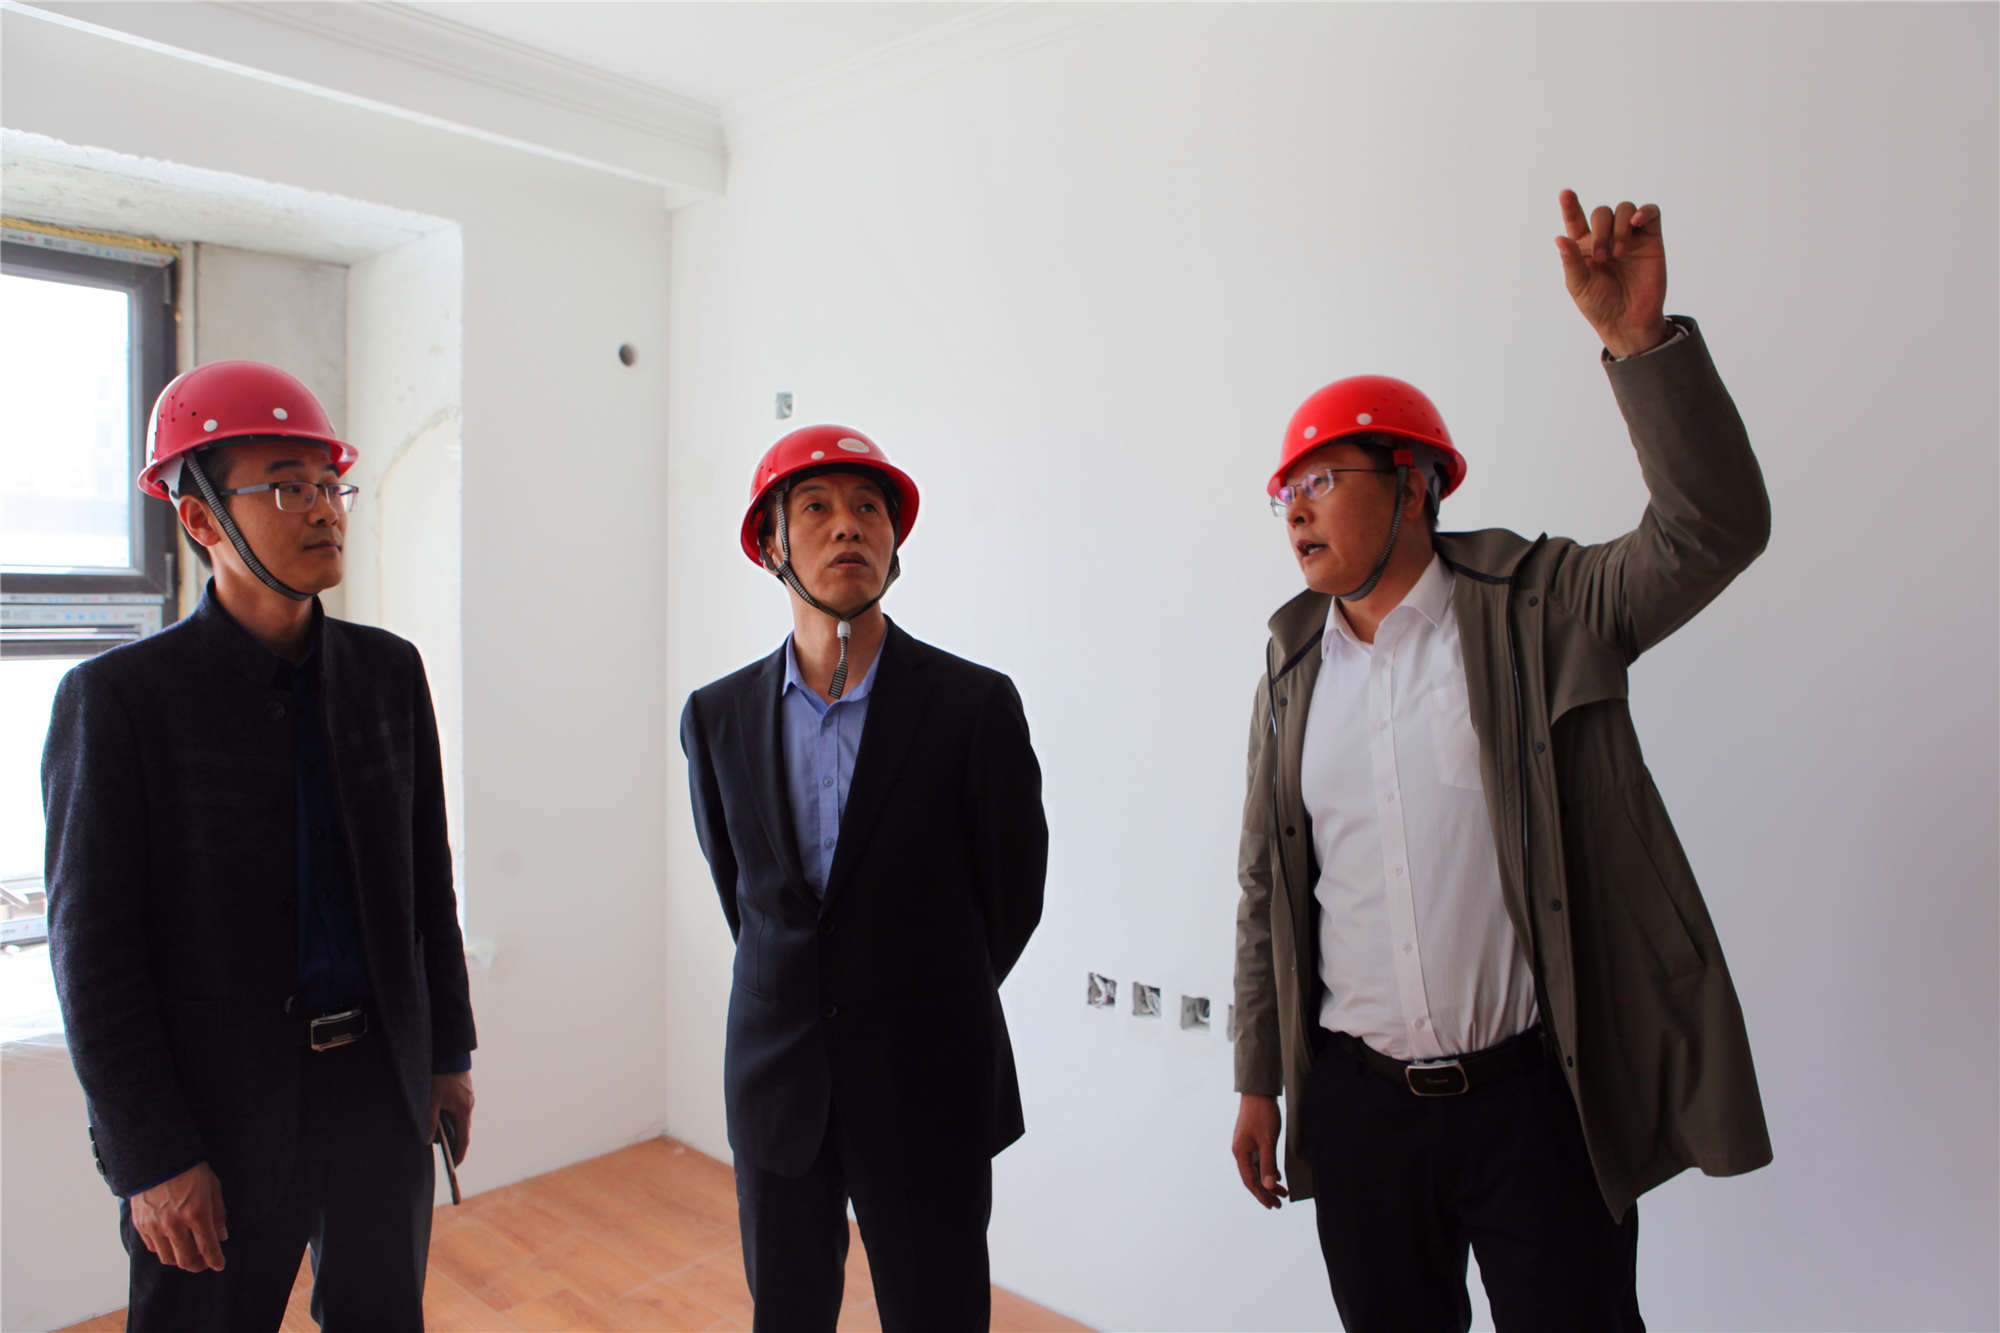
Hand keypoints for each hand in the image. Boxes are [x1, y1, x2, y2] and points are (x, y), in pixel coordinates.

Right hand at [130, 1161, 226, 1272]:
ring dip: (180, 1260)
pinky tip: (172, 1244)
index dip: (215, 1260)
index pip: (208, 1248)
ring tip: (188, 1255)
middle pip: (186, 1260)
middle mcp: (174, 1224)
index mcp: (196, 1214)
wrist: (157, 1158)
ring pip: (168, 1258)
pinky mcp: (141, 1225)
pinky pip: (153, 1248)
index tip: (219, 1265)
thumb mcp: (212, 1188)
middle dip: (198, 1265)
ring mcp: (155, 1226)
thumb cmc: (190, 1170)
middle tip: (204, 1263)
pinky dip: (164, 1250)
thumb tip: (222, 1237)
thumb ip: (218, 1214)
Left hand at [430, 1072, 474, 1165]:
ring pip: (460, 1120)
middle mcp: (469, 1106)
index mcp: (463, 1110)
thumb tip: (428, 1140)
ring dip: (452, 1130)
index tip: (455, 1166)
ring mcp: (468, 1099)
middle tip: (446, 1156)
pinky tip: (441, 1120)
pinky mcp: (464, 1093)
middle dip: (454, 1144)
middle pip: (463, 1130)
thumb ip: (430, 1121)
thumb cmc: (441, 1076)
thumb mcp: (432, 1100)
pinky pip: (458, 1111)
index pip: (464, 1138)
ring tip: (439, 1139)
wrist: (451, 1054)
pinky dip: (451, 1119)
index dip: (459, 1154)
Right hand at [1230, 1094, 1286, 1208]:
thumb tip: (1268, 1186)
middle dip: (1265, 1192)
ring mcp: (1245, 1145)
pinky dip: (1267, 1170)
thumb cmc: (1262, 1115)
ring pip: (1256, 1169)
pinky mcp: (1251, 1140)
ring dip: (1268, 1182)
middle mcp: (1240, 1151)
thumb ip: (1268, 1164)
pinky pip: (1258, 1161)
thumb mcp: (1268, 1141)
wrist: (1258, 1092)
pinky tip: (1276, 1175)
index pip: (1250, 1181)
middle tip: (1279, 1203)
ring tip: (1281, 1192)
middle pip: (1252, 1178)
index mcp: (1241, 1153)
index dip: (1261, 1195)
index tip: (1273, 1205)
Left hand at [1555, 189, 1672, 357]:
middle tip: (1603, 257)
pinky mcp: (1651, 239)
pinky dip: (1644, 211)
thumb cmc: (1600, 305)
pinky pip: (1650, 213)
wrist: (1628, 320)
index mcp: (1584, 247)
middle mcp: (1606, 237)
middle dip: (1601, 231)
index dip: (1570, 205)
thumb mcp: (1579, 285)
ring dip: (1620, 227)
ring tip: (1619, 253)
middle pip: (1603, 213)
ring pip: (1624, 209)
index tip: (1565, 194)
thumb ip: (1570, 261)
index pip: (1576, 219)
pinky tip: (1636, 221)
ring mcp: (1630, 237)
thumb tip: (1559, 238)